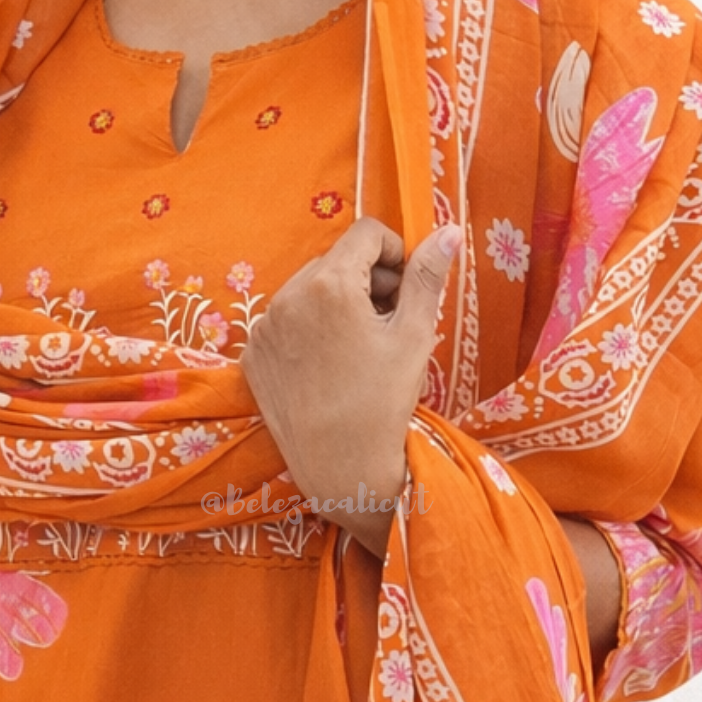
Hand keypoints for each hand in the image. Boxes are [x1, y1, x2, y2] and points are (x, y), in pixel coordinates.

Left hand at [240, 217, 459, 556]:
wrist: (340, 469)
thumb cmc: (384, 403)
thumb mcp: (414, 335)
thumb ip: (427, 277)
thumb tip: (448, 231)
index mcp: (329, 284)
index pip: (367, 234)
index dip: (395, 253)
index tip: (406, 288)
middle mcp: (287, 296)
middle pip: (337, 260)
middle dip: (368, 280)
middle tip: (389, 322)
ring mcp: (264, 326)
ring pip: (309, 289)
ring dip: (338, 303)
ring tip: (360, 347)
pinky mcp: (253, 353)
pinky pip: (285, 321)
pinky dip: (309, 330)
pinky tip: (329, 366)